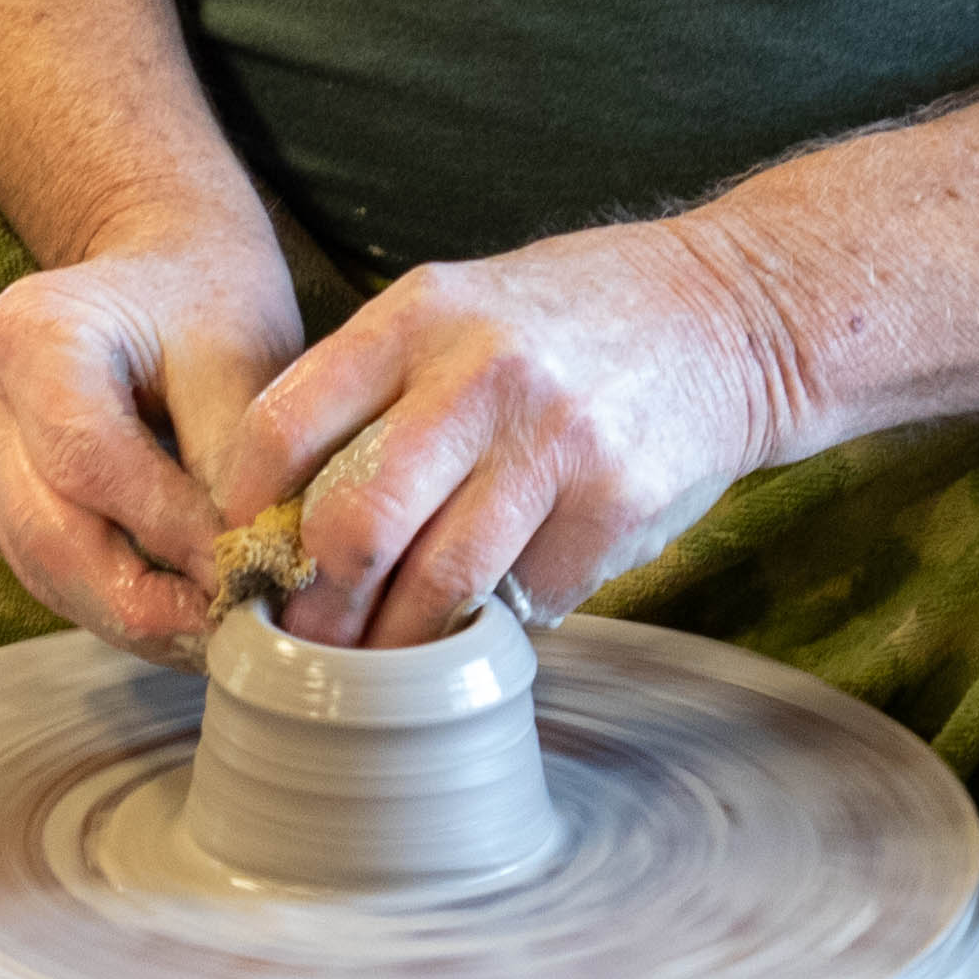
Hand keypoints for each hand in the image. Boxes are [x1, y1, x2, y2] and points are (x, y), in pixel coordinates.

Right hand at [0, 223, 307, 658]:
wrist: (159, 274)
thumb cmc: (207, 306)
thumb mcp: (243, 363)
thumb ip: (239, 466)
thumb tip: (245, 570)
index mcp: (30, 337)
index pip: (93, 465)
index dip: (170, 534)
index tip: (249, 576)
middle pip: (51, 535)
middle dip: (146, 602)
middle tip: (232, 633)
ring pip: (43, 568)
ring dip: (129, 616)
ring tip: (214, 633)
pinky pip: (41, 570)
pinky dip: (108, 601)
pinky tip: (176, 611)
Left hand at [213, 224, 791, 649]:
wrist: (735, 312)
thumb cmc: (572, 320)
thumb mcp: (460, 307)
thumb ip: (377, 387)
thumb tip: (277, 512)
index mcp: (420, 315)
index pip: (285, 424)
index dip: (245, 510)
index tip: (244, 555)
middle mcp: (482, 373)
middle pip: (354, 522)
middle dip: (316, 605)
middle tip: (302, 644)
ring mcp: (556, 440)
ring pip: (440, 582)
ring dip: (396, 647)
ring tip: (375, 671)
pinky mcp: (618, 502)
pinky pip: (530, 598)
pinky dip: (500, 625)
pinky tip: (493, 617)